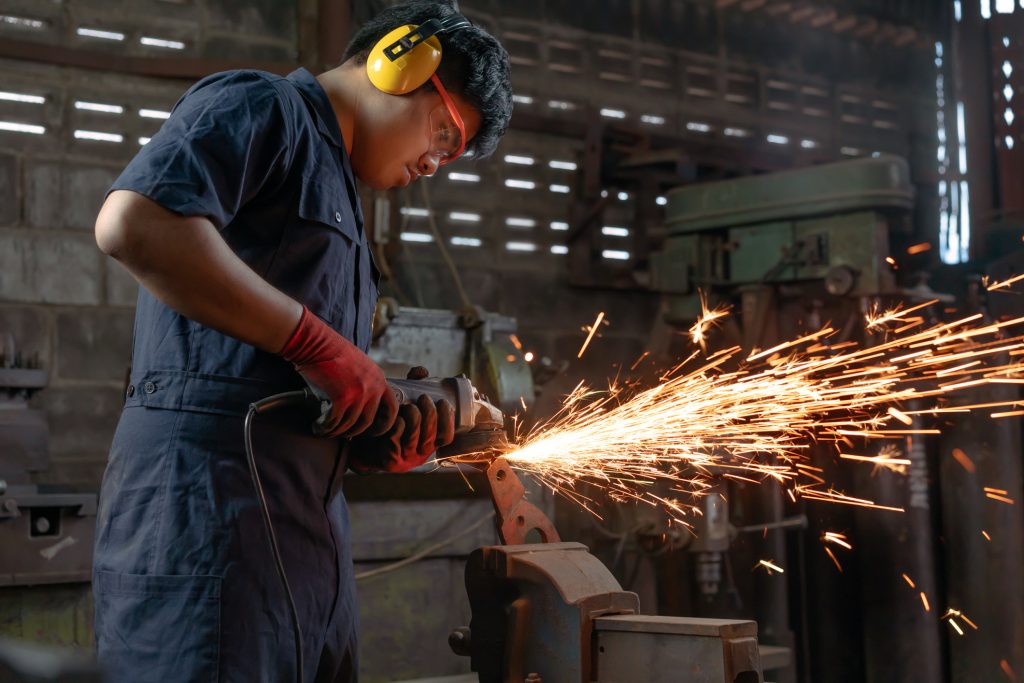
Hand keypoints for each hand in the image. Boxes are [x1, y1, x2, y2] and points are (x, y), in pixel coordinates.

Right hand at [278, 306, 397, 437]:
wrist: (316, 342)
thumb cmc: (331, 354)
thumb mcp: (358, 367)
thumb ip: (364, 385)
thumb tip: (358, 410)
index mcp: (379, 379)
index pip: (392, 408)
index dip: (384, 423)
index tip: (372, 430)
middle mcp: (373, 386)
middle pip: (368, 421)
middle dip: (354, 431)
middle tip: (343, 435)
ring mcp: (360, 392)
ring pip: (350, 424)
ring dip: (337, 431)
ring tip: (326, 431)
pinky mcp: (342, 396)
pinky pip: (335, 421)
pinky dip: (325, 427)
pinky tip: (318, 427)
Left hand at [349, 366, 456, 472]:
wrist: (362, 445)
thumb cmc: (387, 422)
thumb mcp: (405, 404)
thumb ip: (414, 386)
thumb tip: (421, 371)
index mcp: (429, 443)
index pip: (446, 436)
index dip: (447, 419)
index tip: (442, 402)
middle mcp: (420, 454)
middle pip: (431, 434)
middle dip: (429, 413)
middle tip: (423, 398)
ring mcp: (405, 460)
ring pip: (414, 435)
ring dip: (413, 416)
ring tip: (407, 405)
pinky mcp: (390, 461)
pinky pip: (396, 437)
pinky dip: (396, 424)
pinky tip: (392, 417)